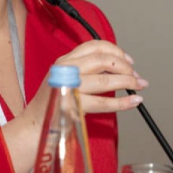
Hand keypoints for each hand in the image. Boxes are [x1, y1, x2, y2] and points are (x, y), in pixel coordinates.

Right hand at [1, 40, 146, 172]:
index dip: (116, 51)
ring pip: (105, 81)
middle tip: (135, 75)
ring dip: (127, 82)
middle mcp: (66, 70)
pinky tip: (133, 101)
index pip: (94, 46)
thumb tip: (117, 68)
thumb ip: (85, 69)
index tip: (128, 60)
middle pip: (103, 61)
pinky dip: (123, 102)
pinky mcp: (73, 107)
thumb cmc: (52, 102)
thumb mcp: (65, 77)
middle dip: (125, 67)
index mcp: (65, 61)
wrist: (34, 125)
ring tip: (138, 86)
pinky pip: (104, 103)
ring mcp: (69, 88)